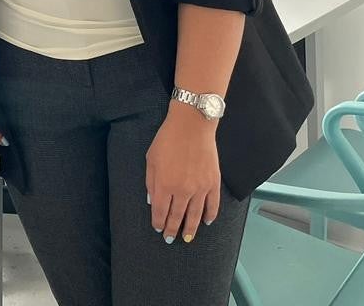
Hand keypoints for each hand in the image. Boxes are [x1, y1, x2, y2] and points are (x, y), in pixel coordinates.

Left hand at [146, 106, 221, 244]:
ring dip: (191, 228)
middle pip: (177, 216)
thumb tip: (152, 201)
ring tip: (187, 238)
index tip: (158, 228)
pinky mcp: (213, 183)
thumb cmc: (168, 139)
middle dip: (173, 229)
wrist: (192, 126)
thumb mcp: (151, 159)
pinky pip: (213, 205)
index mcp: (165, 184)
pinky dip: (211, 216)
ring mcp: (200, 188)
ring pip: (196, 215)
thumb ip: (151, 182)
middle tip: (170, 238)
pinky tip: (207, 222)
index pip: (161, 211)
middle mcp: (183, 190)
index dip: (159, 222)